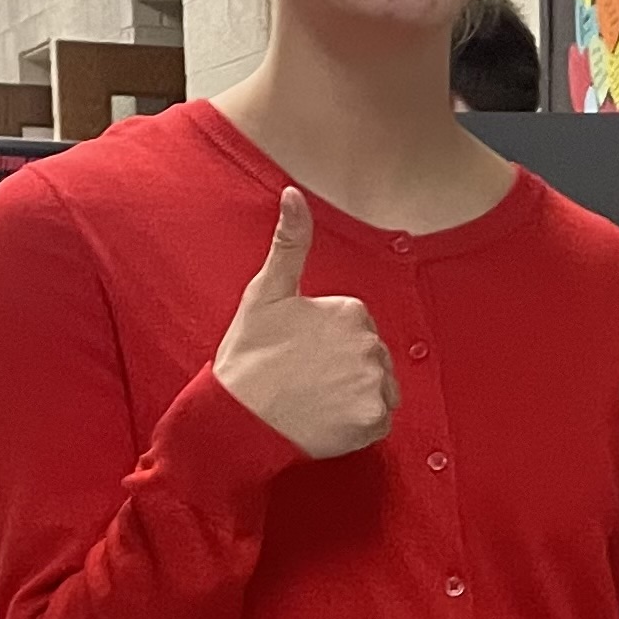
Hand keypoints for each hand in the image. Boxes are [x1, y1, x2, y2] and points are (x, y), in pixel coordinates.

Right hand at [213, 188, 398, 459]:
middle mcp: (370, 344)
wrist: (238, 418)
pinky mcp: (373, 420)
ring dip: (356, 396)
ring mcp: (374, 384)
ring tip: (316, 400)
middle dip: (345, 369)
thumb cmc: (249, 356)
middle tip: (305, 379)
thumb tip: (293, 193)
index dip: (328, 344)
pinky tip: (327, 420)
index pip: (356, 329)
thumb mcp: (266, 292)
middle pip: (371, 358)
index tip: (300, 354)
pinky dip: (359, 425)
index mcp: (351, 311)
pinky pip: (380, 421)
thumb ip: (290, 243)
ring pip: (380, 388)